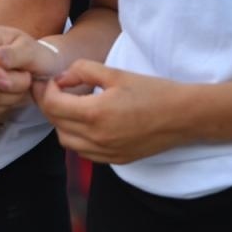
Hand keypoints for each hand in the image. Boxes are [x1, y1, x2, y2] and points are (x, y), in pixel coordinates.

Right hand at [0, 24, 64, 120]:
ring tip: (22, 87)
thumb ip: (15, 53)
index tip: (8, 81)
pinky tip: (12, 97)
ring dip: (9, 98)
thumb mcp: (33, 51)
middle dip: (8, 87)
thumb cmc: (36, 57)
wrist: (39, 72)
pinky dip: (2, 108)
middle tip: (27, 79)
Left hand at [37, 60, 191, 163]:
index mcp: (95, 114)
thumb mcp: (116, 74)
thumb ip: (83, 71)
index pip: (53, 105)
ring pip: (66, 141)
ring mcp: (106, 152)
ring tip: (69, 106)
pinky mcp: (115, 160)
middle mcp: (97, 138)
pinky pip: (83, 152)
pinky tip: (85, 124)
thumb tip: (62, 78)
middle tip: (54, 90)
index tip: (51, 80)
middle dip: (49, 105)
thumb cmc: (153, 92)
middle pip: (56, 123)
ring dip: (61, 123)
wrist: (184, 116)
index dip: (46, 90)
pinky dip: (77, 138)